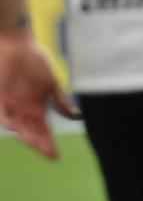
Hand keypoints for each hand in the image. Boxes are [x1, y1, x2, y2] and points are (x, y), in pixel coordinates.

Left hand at [0, 31, 79, 159]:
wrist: (15, 43)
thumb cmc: (34, 60)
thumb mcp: (51, 82)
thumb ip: (60, 101)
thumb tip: (76, 116)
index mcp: (36, 109)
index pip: (43, 132)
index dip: (48, 144)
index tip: (55, 156)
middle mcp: (22, 111)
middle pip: (31, 133)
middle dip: (38, 143)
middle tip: (47, 152)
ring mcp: (9, 105)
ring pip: (17, 127)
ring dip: (25, 136)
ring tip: (34, 143)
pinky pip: (1, 114)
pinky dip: (7, 120)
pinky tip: (14, 126)